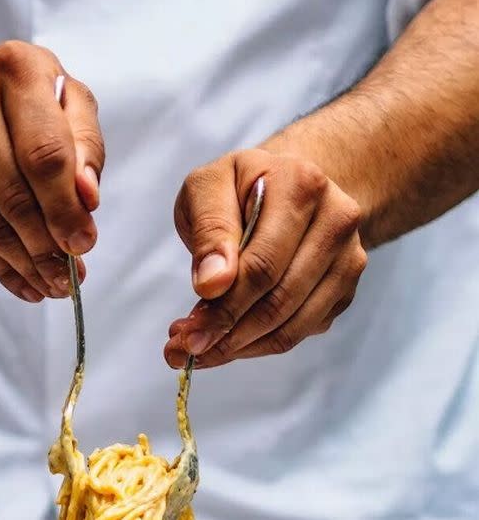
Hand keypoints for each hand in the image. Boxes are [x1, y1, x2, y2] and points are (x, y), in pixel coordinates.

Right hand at [0, 41, 103, 301]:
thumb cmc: (17, 103)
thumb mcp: (64, 102)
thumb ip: (84, 145)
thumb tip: (87, 197)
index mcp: (17, 69)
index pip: (45, 153)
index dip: (65, 206)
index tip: (83, 242)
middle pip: (15, 193)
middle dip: (47, 244)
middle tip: (68, 276)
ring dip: (24, 262)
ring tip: (51, 284)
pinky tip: (22, 280)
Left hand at [164, 149, 367, 368]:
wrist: (287, 184)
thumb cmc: (239, 187)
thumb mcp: (208, 187)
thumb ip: (209, 229)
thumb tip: (212, 285)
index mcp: (301, 185)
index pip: (262, 264)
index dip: (223, 305)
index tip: (185, 331)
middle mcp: (337, 221)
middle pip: (279, 299)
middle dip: (226, 333)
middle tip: (184, 348)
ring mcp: (348, 257)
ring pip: (292, 325)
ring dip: (240, 347)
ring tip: (199, 349)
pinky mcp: (344, 288)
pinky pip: (300, 332)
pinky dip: (259, 345)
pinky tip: (227, 339)